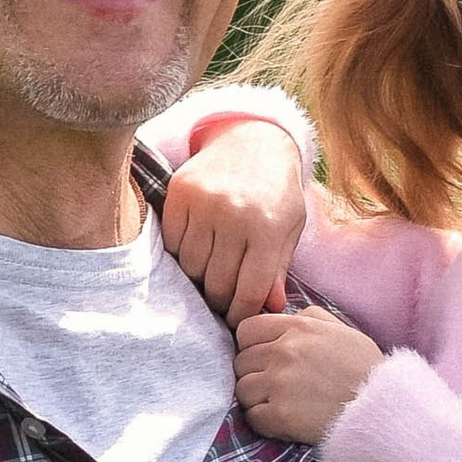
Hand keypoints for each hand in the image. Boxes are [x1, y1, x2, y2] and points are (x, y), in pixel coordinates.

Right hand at [160, 115, 306, 318]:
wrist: (252, 140)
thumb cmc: (276, 192)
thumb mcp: (289, 229)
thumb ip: (278, 270)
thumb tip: (269, 308)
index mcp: (267, 229)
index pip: (249, 291)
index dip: (242, 314)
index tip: (238, 321)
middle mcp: (234, 216)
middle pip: (216, 284)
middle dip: (220, 301)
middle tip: (223, 300)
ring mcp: (204, 203)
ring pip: (190, 267)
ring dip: (199, 277)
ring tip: (211, 272)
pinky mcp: (179, 193)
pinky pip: (172, 243)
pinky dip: (181, 253)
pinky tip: (197, 248)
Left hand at [236, 304, 383, 444]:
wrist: (382, 409)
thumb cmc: (366, 370)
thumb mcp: (343, 330)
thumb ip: (311, 317)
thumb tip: (288, 316)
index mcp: (297, 328)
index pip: (246, 329)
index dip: (251, 345)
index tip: (265, 358)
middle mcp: (284, 352)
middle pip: (241, 362)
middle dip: (255, 373)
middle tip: (277, 386)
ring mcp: (279, 384)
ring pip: (242, 390)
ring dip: (257, 399)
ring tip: (281, 404)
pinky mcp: (280, 415)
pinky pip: (252, 417)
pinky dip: (263, 422)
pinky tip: (283, 421)